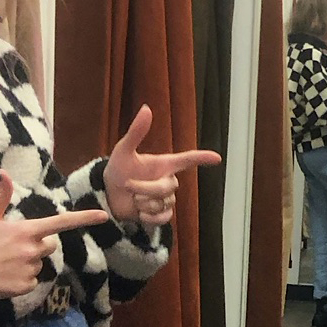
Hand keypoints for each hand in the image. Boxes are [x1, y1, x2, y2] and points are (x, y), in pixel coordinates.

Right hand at [0, 172, 107, 298]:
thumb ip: (1, 195)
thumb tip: (5, 173)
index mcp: (25, 230)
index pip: (61, 223)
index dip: (84, 219)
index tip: (104, 216)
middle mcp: (32, 250)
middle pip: (49, 245)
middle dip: (36, 245)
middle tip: (11, 246)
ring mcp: (30, 269)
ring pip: (38, 264)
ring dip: (27, 262)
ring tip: (3, 261)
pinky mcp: (25, 286)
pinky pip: (32, 281)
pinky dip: (21, 279)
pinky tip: (3, 275)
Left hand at [104, 104, 219, 226]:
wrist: (109, 194)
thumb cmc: (118, 169)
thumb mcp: (124, 150)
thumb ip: (137, 131)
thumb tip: (146, 108)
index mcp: (164, 164)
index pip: (187, 160)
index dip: (202, 158)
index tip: (217, 158)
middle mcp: (168, 180)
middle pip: (167, 187)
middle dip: (145, 188)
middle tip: (128, 186)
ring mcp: (165, 198)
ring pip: (164, 203)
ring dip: (143, 203)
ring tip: (133, 199)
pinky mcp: (160, 214)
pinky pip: (164, 218)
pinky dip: (150, 217)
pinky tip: (140, 214)